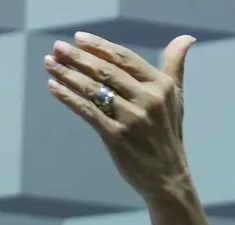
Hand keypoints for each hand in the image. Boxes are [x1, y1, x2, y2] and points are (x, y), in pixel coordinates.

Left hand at [44, 33, 195, 200]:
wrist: (166, 176)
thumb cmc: (167, 135)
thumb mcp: (175, 99)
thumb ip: (175, 67)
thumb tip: (185, 39)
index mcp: (160, 85)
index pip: (125, 59)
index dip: (100, 47)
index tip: (78, 38)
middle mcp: (147, 99)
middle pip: (106, 71)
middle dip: (78, 57)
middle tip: (56, 48)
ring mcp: (131, 118)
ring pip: (94, 89)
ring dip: (68, 74)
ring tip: (49, 63)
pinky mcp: (116, 136)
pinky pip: (87, 111)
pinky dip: (69, 97)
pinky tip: (54, 87)